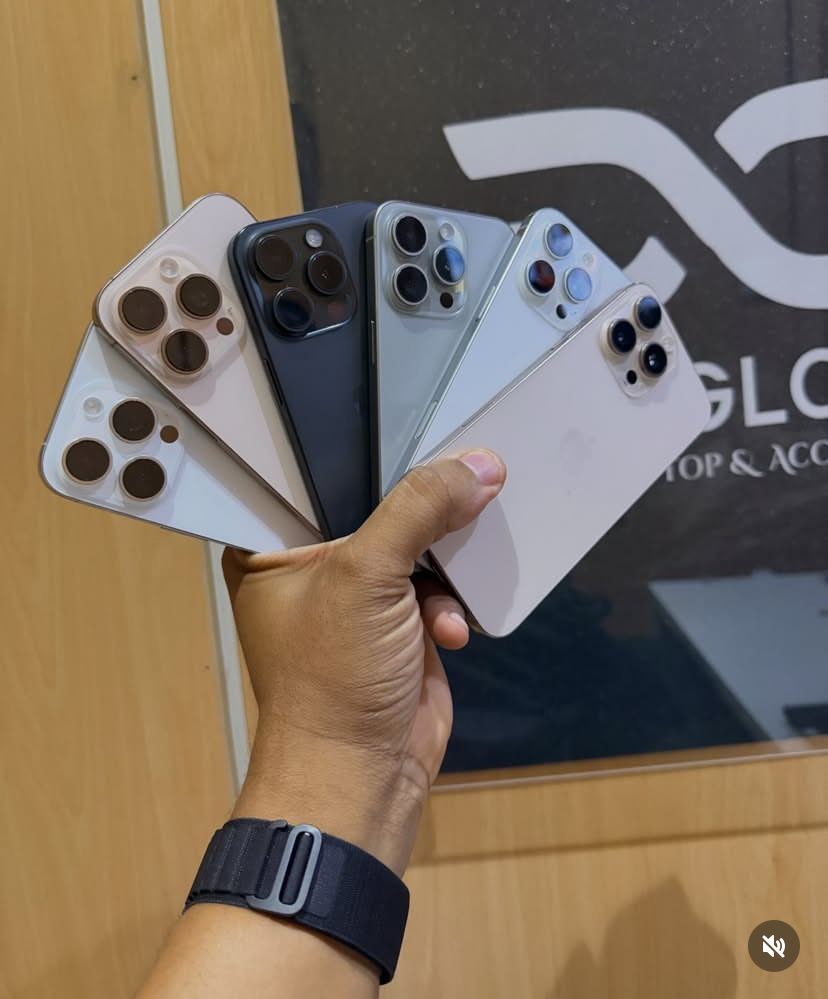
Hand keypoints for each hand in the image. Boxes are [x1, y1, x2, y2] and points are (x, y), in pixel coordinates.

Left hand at [222, 450, 505, 873]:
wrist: (364, 777)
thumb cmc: (334, 679)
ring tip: (445, 586)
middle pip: (376, 507)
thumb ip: (419, 512)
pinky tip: (449, 629)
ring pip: (414, 546)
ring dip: (443, 563)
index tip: (417, 422)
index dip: (364, 450)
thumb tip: (480, 465)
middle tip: (466, 484)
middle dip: (423, 508)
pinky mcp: (397, 625)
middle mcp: (311, 567)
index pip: (315, 474)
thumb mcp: (367, 578)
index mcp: (271, 547)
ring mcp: (357, 599)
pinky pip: (435, 587)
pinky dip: (449, 604)